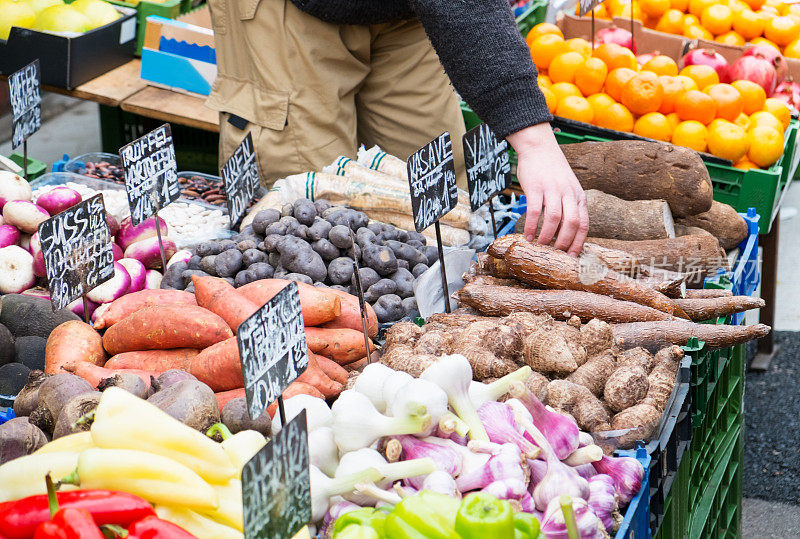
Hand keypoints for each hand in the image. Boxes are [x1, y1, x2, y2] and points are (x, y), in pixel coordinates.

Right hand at [507, 123, 588, 256]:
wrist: (540, 148)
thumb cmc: (552, 171)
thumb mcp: (568, 188)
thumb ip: (569, 207)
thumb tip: (565, 232)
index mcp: (578, 197)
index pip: (584, 224)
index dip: (578, 243)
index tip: (571, 257)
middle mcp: (569, 194)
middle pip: (571, 224)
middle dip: (563, 243)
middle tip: (555, 254)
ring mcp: (552, 190)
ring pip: (554, 219)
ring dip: (547, 236)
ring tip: (540, 246)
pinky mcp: (536, 187)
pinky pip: (534, 211)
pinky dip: (531, 226)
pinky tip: (527, 235)